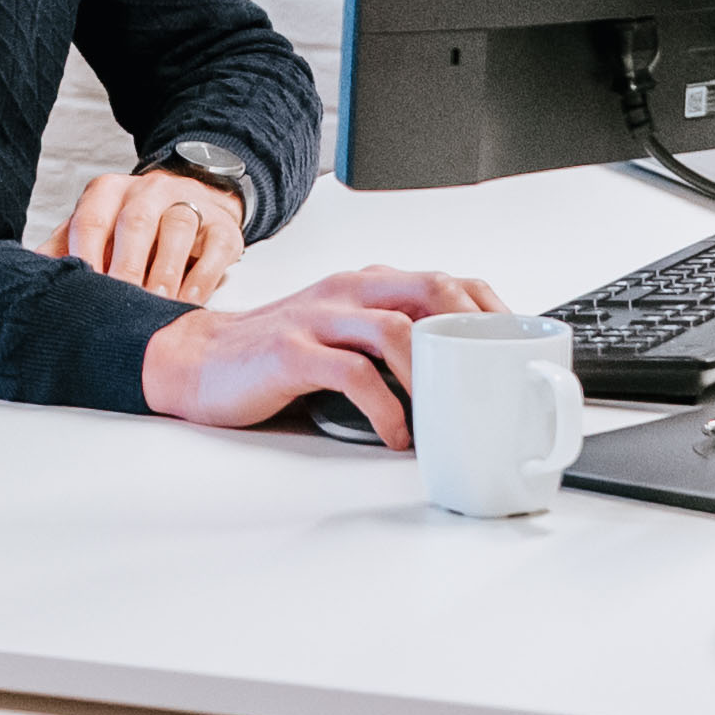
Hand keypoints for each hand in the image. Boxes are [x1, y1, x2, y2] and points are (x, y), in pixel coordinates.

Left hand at [48, 166, 240, 299]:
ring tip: (156, 308)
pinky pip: (215, 248)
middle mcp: (149, 190)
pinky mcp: (223, 225)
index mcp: (108, 191)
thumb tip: (26, 277)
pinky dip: (202, 278)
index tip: (80, 293)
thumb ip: (64, 249)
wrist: (197, 198)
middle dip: (125, 268)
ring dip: (164, 272)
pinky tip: (189, 303)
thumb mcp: (97, 230)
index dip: (84, 257)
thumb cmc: (133, 228)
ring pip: (177, 229)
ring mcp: (190, 202)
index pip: (90, 220)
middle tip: (118, 307)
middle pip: (134, 223)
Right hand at [136, 267, 491, 440]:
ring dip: (431, 377)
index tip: (514, 348)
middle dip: (473, 334)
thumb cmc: (278, 355)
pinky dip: (385, 409)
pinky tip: (396, 434)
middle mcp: (350, 291)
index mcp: (368, 284)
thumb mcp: (344, 334)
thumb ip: (394, 341)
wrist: (200, 360)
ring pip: (398, 331)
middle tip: (492, 379)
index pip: (447, 279)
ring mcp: (321, 318)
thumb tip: (461, 378)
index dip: (490, 309)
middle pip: (432, 290)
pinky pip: (354, 375)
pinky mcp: (293, 352)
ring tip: (445, 416)